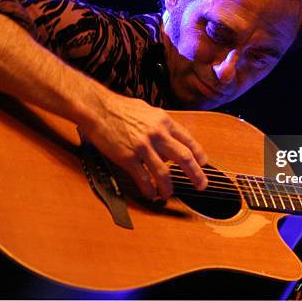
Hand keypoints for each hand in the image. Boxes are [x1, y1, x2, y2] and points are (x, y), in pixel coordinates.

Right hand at [78, 87, 208, 199]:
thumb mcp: (147, 111)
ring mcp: (143, 146)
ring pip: (164, 173)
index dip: (199, 154)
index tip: (204, 164)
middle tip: (201, 185)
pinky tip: (150, 194)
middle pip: (184, 157)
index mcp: (164, 121)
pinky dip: (149, 189)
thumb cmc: (119, 108)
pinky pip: (143, 178)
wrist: (97, 108)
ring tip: (168, 194)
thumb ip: (160, 125)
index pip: (188, 140)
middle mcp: (157, 134)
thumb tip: (167, 142)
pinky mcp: (128, 157)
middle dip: (196, 174)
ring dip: (169, 188)